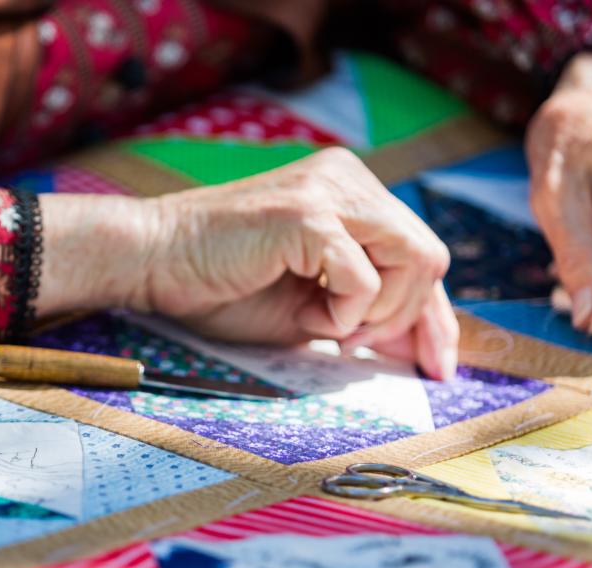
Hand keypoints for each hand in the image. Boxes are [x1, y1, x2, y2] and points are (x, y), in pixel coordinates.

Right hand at [37, 148, 457, 378]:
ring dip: (379, 314)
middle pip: (431, 256)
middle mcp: (349, 179)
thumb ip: (363, 313)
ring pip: (415, 260)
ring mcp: (331, 190)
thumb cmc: (220, 286)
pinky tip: (308, 317)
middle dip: (410, 318)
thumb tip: (418, 346)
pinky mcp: (307, 214)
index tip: (438, 365)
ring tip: (327, 327)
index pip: (420, 251)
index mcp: (350, 191)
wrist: (153, 261)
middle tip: (354, 347)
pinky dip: (345, 314)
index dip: (436, 315)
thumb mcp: (309, 307)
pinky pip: (365, 278)